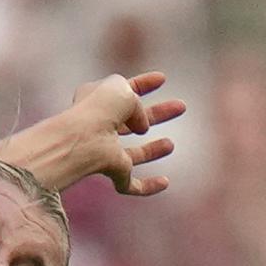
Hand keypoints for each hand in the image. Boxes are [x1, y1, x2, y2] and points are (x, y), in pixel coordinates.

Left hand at [65, 71, 183, 196]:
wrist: (84, 136)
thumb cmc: (99, 108)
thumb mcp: (122, 89)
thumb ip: (136, 101)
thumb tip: (142, 126)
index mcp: (96, 102)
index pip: (122, 91)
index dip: (142, 84)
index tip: (161, 78)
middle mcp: (99, 127)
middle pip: (130, 122)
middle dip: (156, 115)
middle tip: (181, 106)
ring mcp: (104, 152)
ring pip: (131, 154)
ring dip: (151, 151)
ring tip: (170, 144)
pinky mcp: (111, 173)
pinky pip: (131, 185)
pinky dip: (148, 186)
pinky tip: (164, 182)